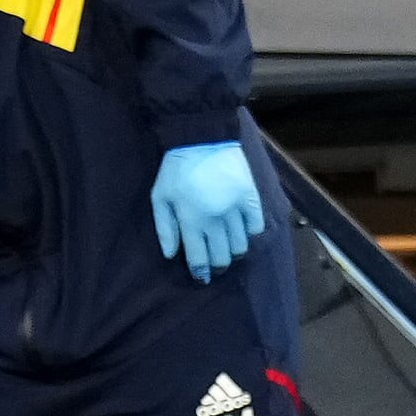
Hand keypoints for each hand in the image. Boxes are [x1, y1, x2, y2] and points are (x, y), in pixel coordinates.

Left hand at [150, 141, 262, 283]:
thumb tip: (170, 255)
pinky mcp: (250, 197)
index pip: (198, 258)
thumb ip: (165, 227)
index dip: (200, 272)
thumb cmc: (176, 168)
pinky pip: (256, 226)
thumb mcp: (160, 197)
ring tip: (229, 248)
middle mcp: (215, 220)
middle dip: (218, 265)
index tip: (201, 277)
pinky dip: (251, 233)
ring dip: (234, 251)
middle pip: (222, 256)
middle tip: (215, 264)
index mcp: (191, 221)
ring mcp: (235, 210)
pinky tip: (244, 230)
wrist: (201, 137)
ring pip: (241, 246)